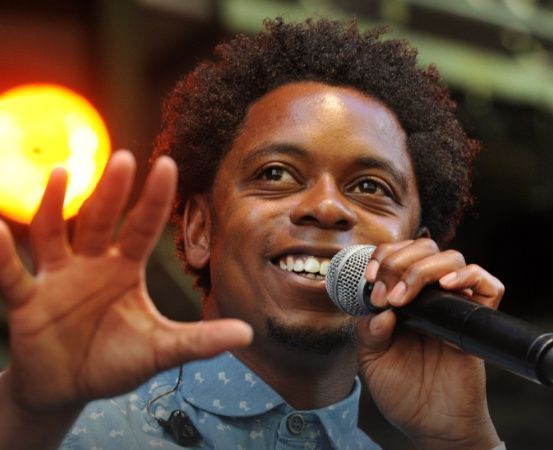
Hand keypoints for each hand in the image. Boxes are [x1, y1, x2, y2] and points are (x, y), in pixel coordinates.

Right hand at [0, 150, 251, 413]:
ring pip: (55, 234)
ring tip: (65, 173)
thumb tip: (248, 333)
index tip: (168, 163)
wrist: (68, 386)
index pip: (142, 227)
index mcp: (125, 268)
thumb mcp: (161, 349)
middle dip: (112, 192)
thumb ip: (199, 341)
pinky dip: (2, 255)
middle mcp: (92, 264)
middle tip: (125, 158)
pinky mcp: (28, 300)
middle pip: (101, 221)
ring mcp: (58, 278)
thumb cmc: (115, 360)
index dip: (154, 198)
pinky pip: (13, 275)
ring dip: (57, 205)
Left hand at [356, 238, 502, 449]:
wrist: (429, 422)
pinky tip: (447, 287)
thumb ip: (368, 331)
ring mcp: (453, 305)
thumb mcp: (371, 358)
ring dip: (423, 270)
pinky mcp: (475, 320)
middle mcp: (427, 295)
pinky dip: (470, 277)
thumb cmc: (401, 389)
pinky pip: (488, 285)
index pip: (397, 254)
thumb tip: (382, 309)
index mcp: (401, 297)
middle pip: (424, 248)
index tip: (368, 278)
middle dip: (398, 262)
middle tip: (385, 295)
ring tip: (403, 299)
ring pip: (452, 258)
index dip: (382, 257)